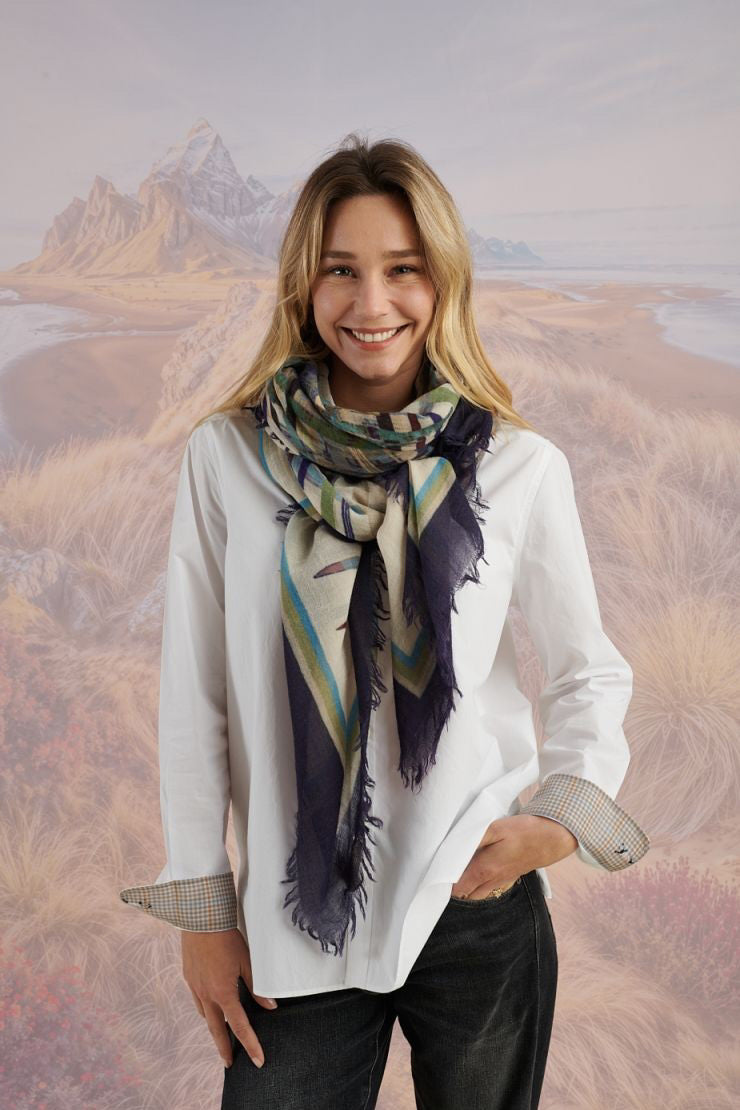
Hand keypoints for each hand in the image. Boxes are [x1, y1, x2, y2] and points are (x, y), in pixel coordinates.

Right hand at [181, 927, 277, 1068]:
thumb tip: (270, 1006)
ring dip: (214, 1028)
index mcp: (223, 993)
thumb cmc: (226, 937)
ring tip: (222, 1037)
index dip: (250, 1044)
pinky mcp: (188, 977)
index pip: (240, 1026)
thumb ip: (257, 987)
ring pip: (205, 1015)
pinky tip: (209, 1007)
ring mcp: (195, 986)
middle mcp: (206, 994)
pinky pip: (197, 1000)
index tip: (258, 1060)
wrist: (201, 919)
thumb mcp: (247, 961)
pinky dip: (205, 1009)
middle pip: (216, 1030)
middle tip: (231, 1063)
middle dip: (225, 1048)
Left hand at [450, 814, 577, 899]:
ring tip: (452, 876)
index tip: (432, 877)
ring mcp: (501, 881)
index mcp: (484, 870)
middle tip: (438, 876)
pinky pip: (487, 889)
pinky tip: (472, 874)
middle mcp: (491, 881)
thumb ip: (473, 838)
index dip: (442, 886)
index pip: (456, 889)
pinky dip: (476, 886)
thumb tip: (453, 848)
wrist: (552, 838)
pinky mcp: (508, 877)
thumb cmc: (524, 832)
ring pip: (476, 894)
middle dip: (451, 890)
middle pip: (465, 895)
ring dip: (464, 889)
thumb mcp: (496, 828)